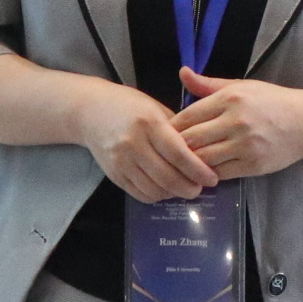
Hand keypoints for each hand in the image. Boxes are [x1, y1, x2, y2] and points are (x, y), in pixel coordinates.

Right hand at [77, 82, 219, 202]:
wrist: (90, 111)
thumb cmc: (129, 105)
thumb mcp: (155, 108)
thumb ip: (177, 129)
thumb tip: (201, 153)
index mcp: (149, 123)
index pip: (179, 154)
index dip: (198, 170)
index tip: (212, 178)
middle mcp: (133, 144)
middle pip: (167, 176)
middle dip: (189, 187)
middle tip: (200, 188)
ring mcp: (121, 161)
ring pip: (154, 189)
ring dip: (174, 194)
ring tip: (185, 189)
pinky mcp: (113, 174)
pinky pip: (140, 193)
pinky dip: (157, 196)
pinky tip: (166, 190)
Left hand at [172, 70, 302, 180]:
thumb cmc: (272, 102)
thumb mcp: (242, 86)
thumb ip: (209, 85)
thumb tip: (182, 73)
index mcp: (230, 98)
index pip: (187, 116)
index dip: (172, 128)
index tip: (165, 134)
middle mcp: (236, 120)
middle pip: (191, 139)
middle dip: (176, 149)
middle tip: (167, 154)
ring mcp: (245, 144)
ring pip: (203, 159)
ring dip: (190, 164)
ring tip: (181, 166)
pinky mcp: (253, 164)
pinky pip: (220, 173)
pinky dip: (207, 174)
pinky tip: (202, 173)